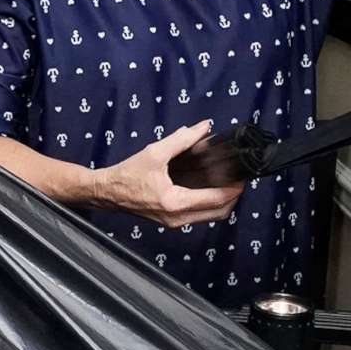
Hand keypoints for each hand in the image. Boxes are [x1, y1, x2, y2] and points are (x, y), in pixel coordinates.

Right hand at [98, 121, 245, 227]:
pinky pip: (200, 215)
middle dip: (233, 197)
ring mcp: (175, 222)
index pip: (216, 199)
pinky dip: (210, 203)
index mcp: (175, 202)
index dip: (234, 188)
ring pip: (211, 216)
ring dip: (223, 201)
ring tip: (228, 182)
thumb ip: (182, 139)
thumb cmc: (128, 174)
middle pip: (219, 212)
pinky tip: (211, 187)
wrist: (108, 193)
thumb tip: (204, 127)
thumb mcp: (154, 153)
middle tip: (239, 179)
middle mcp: (178, 217)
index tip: (243, 176)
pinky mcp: (172, 221)